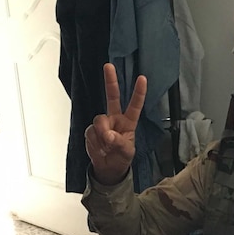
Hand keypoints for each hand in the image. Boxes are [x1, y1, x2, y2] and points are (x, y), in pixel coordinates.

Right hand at [84, 63, 146, 185]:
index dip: (138, 93)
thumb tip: (108, 135)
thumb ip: (119, 143)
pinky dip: (94, 142)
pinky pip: (91, 132)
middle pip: (112, 96)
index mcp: (128, 122)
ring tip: (106, 147)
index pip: (135, 105)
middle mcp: (115, 119)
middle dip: (110, 81)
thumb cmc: (121, 158)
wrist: (108, 169)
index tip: (142, 78)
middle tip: (108, 66)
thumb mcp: (126, 152)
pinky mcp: (91, 131)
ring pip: (99, 120)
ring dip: (102, 134)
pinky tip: (98, 148)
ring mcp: (102, 124)